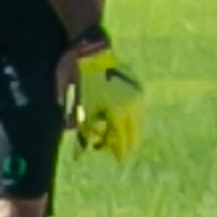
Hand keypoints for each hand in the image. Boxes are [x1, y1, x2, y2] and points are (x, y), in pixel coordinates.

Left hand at [71, 43, 145, 161]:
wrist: (94, 55)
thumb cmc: (84, 83)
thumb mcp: (83, 111)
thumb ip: (84, 134)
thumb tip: (78, 157)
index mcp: (119, 113)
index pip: (123, 141)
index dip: (120, 153)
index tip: (119, 161)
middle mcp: (133, 106)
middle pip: (134, 134)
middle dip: (124, 143)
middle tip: (113, 148)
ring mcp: (138, 96)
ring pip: (136, 122)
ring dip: (126, 130)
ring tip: (110, 131)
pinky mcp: (138, 87)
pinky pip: (136, 110)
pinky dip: (128, 117)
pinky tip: (116, 116)